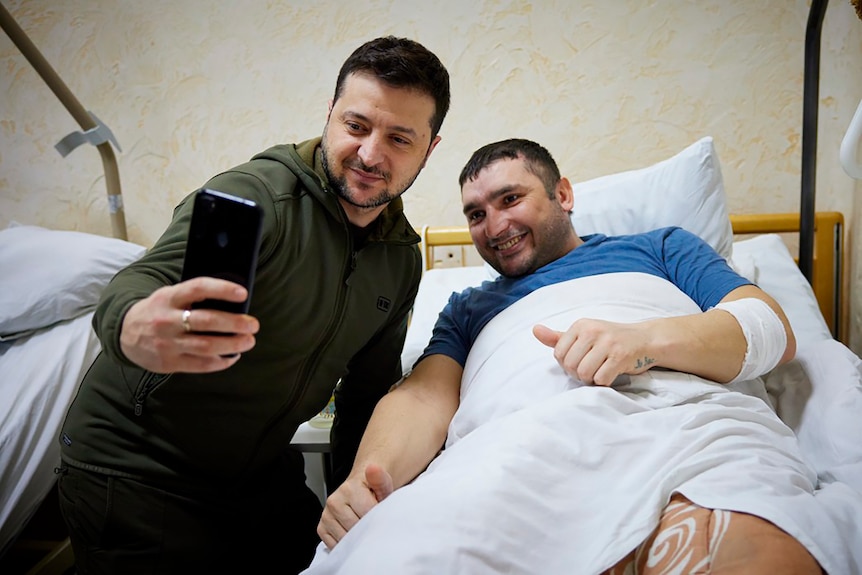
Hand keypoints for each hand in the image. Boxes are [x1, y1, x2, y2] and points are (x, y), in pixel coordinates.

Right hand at [119, 277, 258, 372]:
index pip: (198, 288)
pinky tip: (232, 356)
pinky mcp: (169, 362)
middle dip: (235, 323)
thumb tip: (232, 301)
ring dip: (232, 345)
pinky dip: (221, 361)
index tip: (243, 294)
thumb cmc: (158, 310)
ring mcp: (168, 343)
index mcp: (169, 297)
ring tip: (248, 341)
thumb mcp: (169, 295)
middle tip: (253, 324)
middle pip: (207, 321)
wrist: (125, 333)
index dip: (222, 290)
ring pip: (206, 346)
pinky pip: (201, 365)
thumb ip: (193, 296)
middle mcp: (167, 320)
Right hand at [317, 463, 393, 548]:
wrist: (361, 488)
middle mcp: (333, 502)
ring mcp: (326, 516)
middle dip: (367, 528)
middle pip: (356, 529)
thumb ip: (380, 479)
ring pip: (345, 540)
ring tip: (362, 525)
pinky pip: (335, 545)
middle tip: (372, 520)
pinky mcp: (322, 528)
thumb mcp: (382, 484)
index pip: (367, 515)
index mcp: (348, 490)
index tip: (380, 513)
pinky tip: (352, 533)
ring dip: (356, 538)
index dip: (378, 518)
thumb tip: (373, 469)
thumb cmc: (372, 490)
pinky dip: (345, 544)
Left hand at [533, 319, 655, 386]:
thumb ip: (558, 337)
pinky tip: (610, 374)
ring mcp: (608, 343)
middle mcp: (593, 331)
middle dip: (578, 374)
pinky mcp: (620, 356)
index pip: (559, 353)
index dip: (567, 364)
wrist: (645, 340)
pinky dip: (604, 382)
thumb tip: (534, 330)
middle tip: (590, 370)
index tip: (579, 363)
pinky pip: (601, 379)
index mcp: (581, 325)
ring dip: (591, 380)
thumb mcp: (584, 334)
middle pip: (570, 365)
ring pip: (584, 373)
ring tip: (599, 372)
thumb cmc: (610, 340)